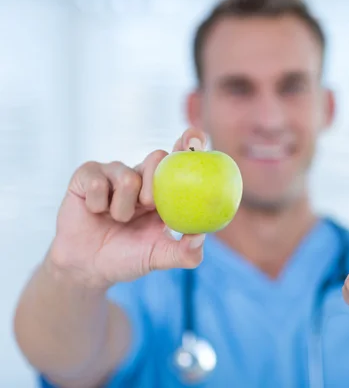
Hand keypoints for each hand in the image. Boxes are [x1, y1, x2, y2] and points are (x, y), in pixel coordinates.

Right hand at [47, 128, 207, 289]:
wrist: (88, 266)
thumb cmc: (128, 258)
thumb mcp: (159, 257)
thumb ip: (185, 253)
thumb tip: (201, 237)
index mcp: (165, 190)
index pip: (181, 159)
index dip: (190, 144)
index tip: (194, 141)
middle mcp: (142, 175)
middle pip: (158, 157)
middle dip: (155, 182)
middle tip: (147, 205)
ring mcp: (114, 172)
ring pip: (127, 177)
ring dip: (122, 208)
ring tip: (117, 219)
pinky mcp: (88, 174)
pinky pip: (97, 182)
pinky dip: (97, 205)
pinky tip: (95, 212)